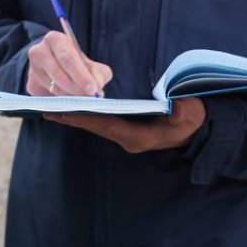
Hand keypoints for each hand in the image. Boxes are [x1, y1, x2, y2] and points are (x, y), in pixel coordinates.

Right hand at [26, 30, 111, 96]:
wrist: (55, 65)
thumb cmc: (76, 62)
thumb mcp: (90, 63)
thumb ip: (99, 73)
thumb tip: (98, 86)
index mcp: (55, 39)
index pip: (67, 57)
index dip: (81, 74)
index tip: (93, 88)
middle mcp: (39, 52)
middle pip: (59, 73)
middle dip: (77, 88)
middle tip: (90, 97)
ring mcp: (32, 69)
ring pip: (54, 88)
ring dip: (71, 96)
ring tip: (83, 98)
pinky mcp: (31, 85)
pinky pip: (49, 98)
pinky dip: (62, 102)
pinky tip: (70, 99)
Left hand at [43, 97, 206, 153]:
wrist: (201, 128)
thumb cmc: (194, 118)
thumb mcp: (191, 114)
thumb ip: (182, 112)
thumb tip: (174, 107)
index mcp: (139, 136)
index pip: (105, 125)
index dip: (82, 118)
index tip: (61, 112)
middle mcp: (129, 139)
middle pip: (95, 127)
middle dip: (71, 118)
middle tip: (45, 109)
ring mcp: (128, 136)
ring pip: (97, 126)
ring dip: (76, 117)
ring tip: (52, 107)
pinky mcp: (128, 132)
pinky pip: (103, 124)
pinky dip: (87, 116)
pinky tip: (73, 108)